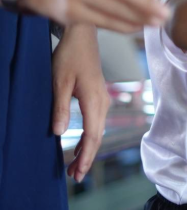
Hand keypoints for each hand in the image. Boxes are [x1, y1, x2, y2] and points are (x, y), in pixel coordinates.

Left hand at [51, 25, 109, 182]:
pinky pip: (97, 121)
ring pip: (98, 130)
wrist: (83, 35)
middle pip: (97, 136)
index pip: (92, 135)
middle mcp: (102, 102)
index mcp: (94, 100)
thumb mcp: (59, 82)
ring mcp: (102, 98)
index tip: (78, 173)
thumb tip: (60, 134)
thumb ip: (60, 108)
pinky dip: (90, 136)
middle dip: (86, 157)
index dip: (85, 156)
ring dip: (87, 148)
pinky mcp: (99, 95)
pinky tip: (81, 144)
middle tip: (75, 176)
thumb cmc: (70, 56)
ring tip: (74, 164)